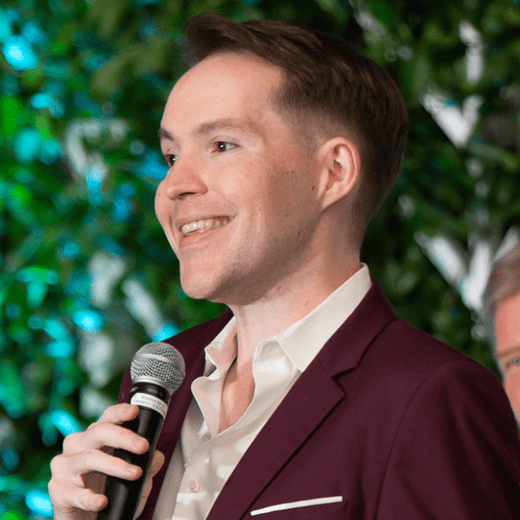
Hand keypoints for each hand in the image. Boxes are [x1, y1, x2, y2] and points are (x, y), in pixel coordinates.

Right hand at [48, 403, 164, 519]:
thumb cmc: (108, 494)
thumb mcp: (134, 480)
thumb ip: (146, 467)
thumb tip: (158, 457)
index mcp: (94, 438)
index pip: (106, 418)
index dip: (120, 412)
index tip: (135, 411)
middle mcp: (77, 446)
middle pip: (99, 432)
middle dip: (124, 437)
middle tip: (143, 446)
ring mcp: (64, 467)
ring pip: (90, 457)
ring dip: (116, 465)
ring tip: (134, 474)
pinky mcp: (57, 490)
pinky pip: (74, 492)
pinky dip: (90, 497)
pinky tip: (102, 501)